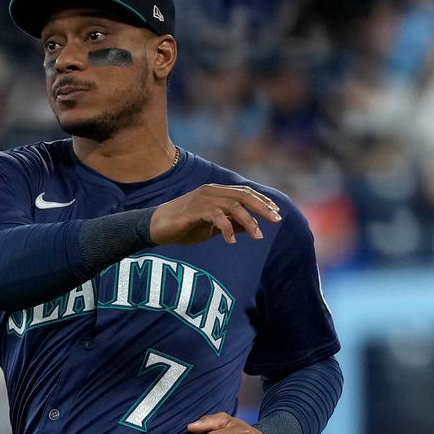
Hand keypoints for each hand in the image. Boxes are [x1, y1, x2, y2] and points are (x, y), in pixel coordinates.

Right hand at [149, 184, 281, 245]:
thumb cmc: (183, 226)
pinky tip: (230, 242)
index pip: (245, 192)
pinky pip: (216, 217)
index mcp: (216, 192)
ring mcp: (202, 199)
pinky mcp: (194, 210)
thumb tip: (252, 228)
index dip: (263, 201)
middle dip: (262, 208)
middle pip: (244, 195)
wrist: (156, 227)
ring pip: (233, 205)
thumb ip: (231, 224)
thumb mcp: (211, 227)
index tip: (277, 213)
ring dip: (248, 221)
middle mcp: (211, 191)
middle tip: (277, 220)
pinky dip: (227, 229)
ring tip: (257, 236)